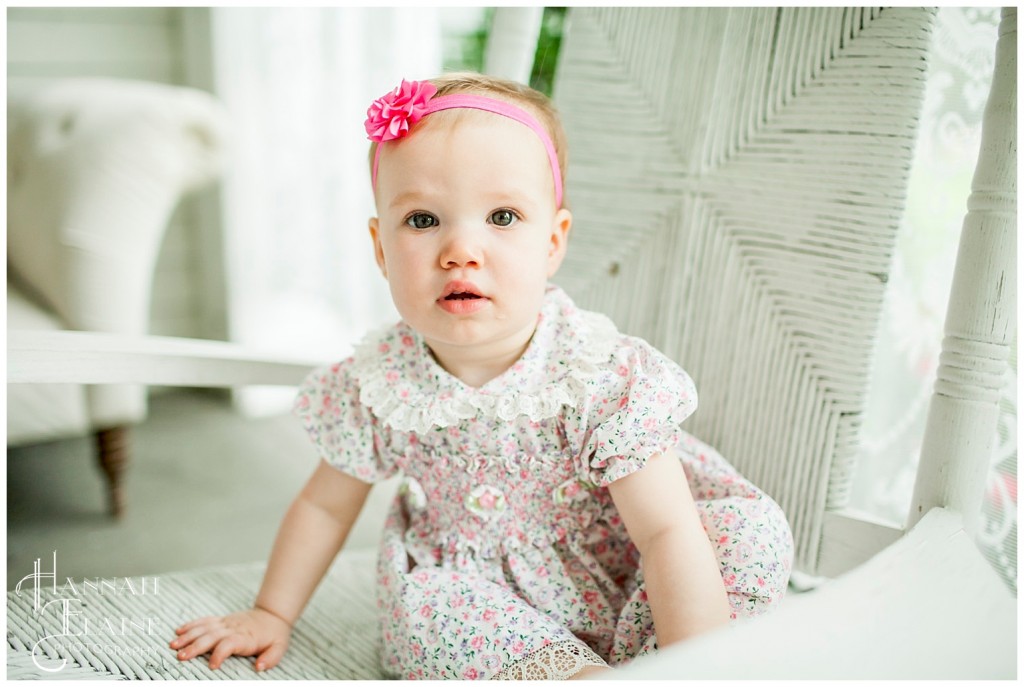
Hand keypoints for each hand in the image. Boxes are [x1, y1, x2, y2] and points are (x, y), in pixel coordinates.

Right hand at [170, 607, 291, 671]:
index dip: (220, 654)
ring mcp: (225, 623)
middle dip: (195, 646)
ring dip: (188, 636)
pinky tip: (178, 631)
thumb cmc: (274, 635)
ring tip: (173, 645)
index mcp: (245, 637)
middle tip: (180, 656)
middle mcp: (233, 629)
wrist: (272, 614)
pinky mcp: (221, 620)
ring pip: (204, 628)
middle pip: (211, 636)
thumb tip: (259, 667)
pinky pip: (204, 621)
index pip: (230, 643)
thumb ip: (271, 658)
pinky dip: (191, 625)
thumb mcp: (280, 647)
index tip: (212, 666)